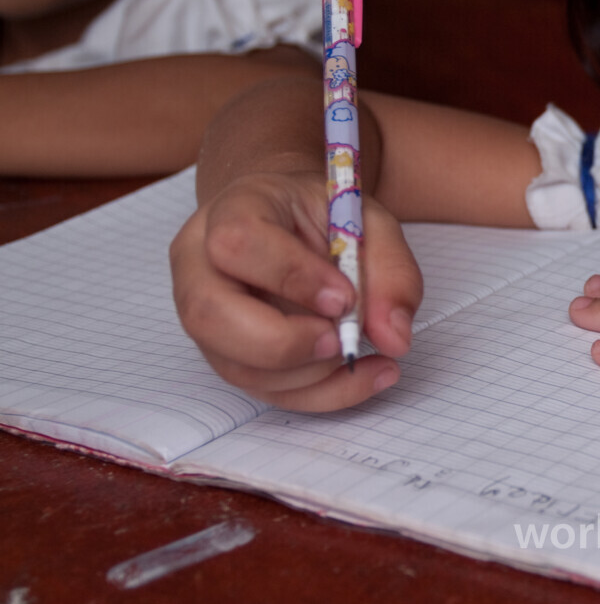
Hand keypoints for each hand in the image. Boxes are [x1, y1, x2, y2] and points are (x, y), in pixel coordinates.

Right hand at [170, 171, 423, 410]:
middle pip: (209, 315)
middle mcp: (200, 265)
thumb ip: (391, 271)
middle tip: (342, 341)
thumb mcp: (371, 223)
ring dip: (309, 375)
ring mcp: (204, 316)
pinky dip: (321, 393)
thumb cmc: (326, 216)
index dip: (292, 277)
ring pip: (234, 365)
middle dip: (284, 343)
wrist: (296, 224)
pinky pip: (263, 390)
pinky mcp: (227, 354)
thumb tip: (394, 338)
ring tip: (360, 353)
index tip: (344, 298)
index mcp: (232, 210)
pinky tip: (366, 374)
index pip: (237, 243)